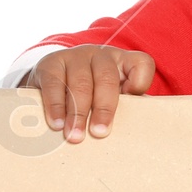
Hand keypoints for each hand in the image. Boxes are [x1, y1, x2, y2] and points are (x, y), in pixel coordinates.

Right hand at [18, 46, 155, 141]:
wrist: (51, 84)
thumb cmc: (91, 98)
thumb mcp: (111, 100)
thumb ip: (125, 110)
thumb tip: (138, 133)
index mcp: (122, 63)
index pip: (141, 64)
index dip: (141, 80)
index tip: (133, 97)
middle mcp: (100, 55)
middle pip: (107, 77)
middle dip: (103, 108)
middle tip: (99, 133)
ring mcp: (75, 56)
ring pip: (80, 82)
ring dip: (77, 113)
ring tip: (75, 136)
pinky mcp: (50, 62)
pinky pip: (53, 83)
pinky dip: (55, 106)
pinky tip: (56, 123)